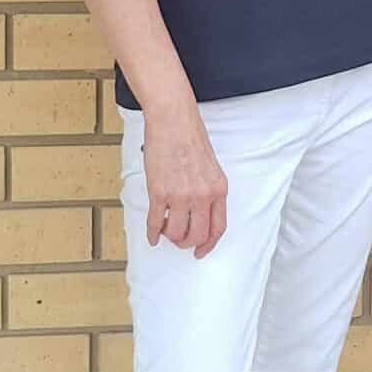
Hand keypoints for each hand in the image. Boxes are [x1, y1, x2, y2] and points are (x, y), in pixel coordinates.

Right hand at [143, 101, 227, 259]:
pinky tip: (152, 236)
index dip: (209, 244)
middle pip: (197, 235)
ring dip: (170, 236)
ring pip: (176, 233)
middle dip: (187, 243)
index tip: (200, 251)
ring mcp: (180, 195)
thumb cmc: (190, 137)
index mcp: (219, 189)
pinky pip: (155, 222)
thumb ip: (208, 190)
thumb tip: (199, 213)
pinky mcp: (159, 192)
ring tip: (165, 230)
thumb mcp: (210, 167)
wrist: (173, 120)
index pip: (218, 228)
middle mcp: (202, 195)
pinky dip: (152, 233)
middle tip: (179, 240)